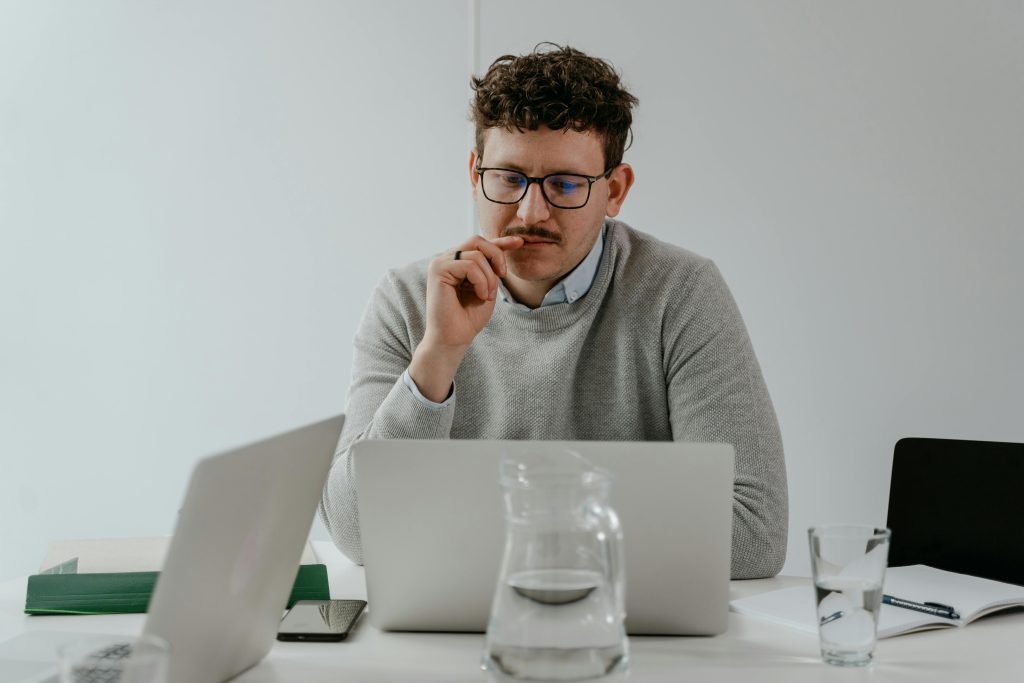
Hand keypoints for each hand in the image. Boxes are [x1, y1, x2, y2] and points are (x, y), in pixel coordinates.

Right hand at [408, 234, 523, 401]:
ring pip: (476, 254)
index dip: (500, 241)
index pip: (480, 245)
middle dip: (496, 255)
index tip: (520, 242)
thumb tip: (500, 248)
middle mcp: (447, 259)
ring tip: (488, 296)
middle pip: (477, 241)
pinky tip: (481, 296)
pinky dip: (481, 281)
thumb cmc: (469, 318)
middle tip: (503, 276)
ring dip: (489, 277)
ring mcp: (440, 263)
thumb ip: (491, 269)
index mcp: (458, 262)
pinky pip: (469, 265)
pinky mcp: (437, 270)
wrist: (454, 338)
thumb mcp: (488, 288)